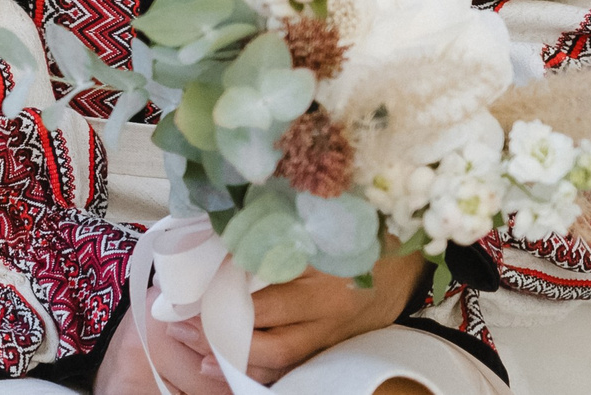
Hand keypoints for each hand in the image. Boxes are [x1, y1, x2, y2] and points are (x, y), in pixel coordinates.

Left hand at [107, 245, 425, 389]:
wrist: (408, 247)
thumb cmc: (356, 225)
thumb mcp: (312, 222)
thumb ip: (268, 232)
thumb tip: (216, 239)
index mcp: (321, 277)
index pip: (259, 301)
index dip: (218, 302)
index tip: (185, 298)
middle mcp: (329, 313)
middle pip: (267, 341)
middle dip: (221, 338)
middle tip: (182, 329)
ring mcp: (336, 334)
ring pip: (282, 361)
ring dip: (239, 361)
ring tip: (201, 356)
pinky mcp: (340, 343)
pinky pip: (299, 363)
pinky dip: (267, 367)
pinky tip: (237, 366)